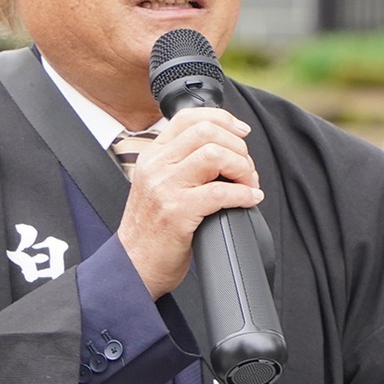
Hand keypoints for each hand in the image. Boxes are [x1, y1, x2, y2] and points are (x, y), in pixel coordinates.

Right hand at [115, 108, 263, 298]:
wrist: (133, 266)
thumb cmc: (152, 230)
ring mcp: (165, 187)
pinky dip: (244, 194)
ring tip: (248, 185)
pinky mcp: (177, 212)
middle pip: (206, 132)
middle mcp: (156, 166)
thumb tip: (224, 150)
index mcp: (153, 155)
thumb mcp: (158, 185)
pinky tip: (250, 200)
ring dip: (242, 168)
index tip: (241, 132)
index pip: (188, 117)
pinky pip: (220, 192)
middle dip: (237, 146)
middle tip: (246, 169)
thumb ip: (180, 163)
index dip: (222, 119)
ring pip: (215, 155)